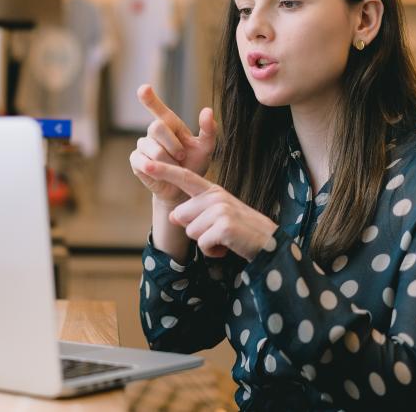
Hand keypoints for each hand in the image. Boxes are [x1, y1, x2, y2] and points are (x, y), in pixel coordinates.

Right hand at [129, 84, 216, 206]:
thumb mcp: (205, 148)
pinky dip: (156, 169)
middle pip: (156, 127)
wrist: (183, 189)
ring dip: (168, 161)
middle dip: (172, 144)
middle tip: (182, 156)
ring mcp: (143, 145)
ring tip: (174, 168)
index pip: (158, 109)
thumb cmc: (194, 165)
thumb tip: (207, 110)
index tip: (143, 88)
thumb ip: (208, 130)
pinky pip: (143, 161)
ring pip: (153, 149)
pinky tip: (161, 172)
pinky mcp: (135, 160)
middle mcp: (154, 132)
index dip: (150, 99)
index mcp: (170, 124)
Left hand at [142, 160, 277, 260]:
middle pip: (180, 216)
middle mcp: (215, 196)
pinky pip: (202, 244)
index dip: (164, 171)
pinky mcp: (224, 226)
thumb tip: (171, 215)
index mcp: (213, 191)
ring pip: (191, 231)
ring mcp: (220, 210)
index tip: (146, 164)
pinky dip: (213, 251)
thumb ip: (194, 212)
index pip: (185, 178)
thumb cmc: (240, 230)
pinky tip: (227, 246)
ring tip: (224, 238)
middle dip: (194, 230)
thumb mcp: (217, 216)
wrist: (269, 243)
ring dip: (205, 242)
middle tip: (217, 231)